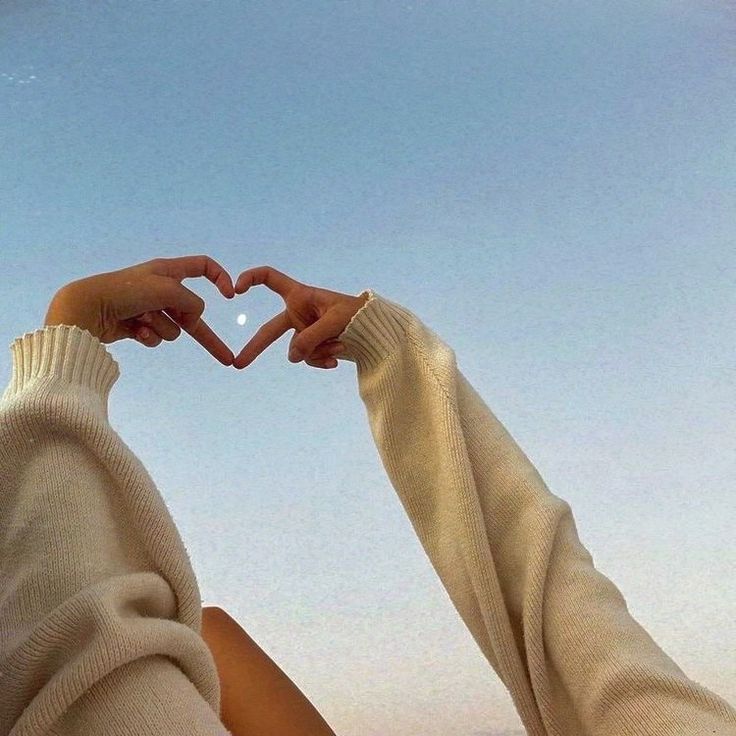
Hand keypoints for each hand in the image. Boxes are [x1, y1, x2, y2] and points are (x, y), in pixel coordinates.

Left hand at [44, 255, 236, 365]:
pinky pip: (157, 338)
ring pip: (174, 328)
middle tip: (227, 358)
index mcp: (168, 271)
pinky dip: (150, 337)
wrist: (86, 309)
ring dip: (163, 328)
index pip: (203, 266)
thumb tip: (196, 317)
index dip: (220, 278)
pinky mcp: (138, 326)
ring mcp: (150, 309)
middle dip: (207, 337)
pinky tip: (136, 331)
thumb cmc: (125, 292)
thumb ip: (190, 302)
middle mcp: (161, 288)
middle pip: (193, 312)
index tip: (231, 295)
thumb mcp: (166, 289)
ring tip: (143, 321)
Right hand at [232, 265, 369, 369]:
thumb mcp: (336, 321)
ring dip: (318, 351)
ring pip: (298, 351)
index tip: (236, 289)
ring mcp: (305, 331)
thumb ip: (311, 337)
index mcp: (300, 295)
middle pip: (270, 330)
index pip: (270, 278)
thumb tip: (292, 357)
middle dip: (255, 347)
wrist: (376, 330)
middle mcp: (299, 313)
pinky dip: (321, 360)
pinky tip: (335, 362)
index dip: (252, 278)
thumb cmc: (359, 315)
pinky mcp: (314, 347)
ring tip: (339, 344)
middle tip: (238, 364)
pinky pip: (308, 359)